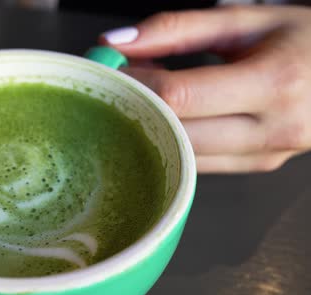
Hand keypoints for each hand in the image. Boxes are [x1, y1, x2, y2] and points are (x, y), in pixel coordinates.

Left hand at [100, 5, 310, 172]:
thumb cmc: (302, 39)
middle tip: (112, 91)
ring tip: (135, 104)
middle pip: (176, 133)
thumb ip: (176, 29)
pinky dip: (173, 144)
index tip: (108, 73)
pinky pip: (199, 165)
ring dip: (150, 132)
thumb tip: (116, 43)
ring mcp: (266, 155)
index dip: (135, 85)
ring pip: (183, 158)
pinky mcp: (259, 166)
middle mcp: (274, 127)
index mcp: (274, 82)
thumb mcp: (243, 21)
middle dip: (135, 112)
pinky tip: (162, 122)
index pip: (180, 96)